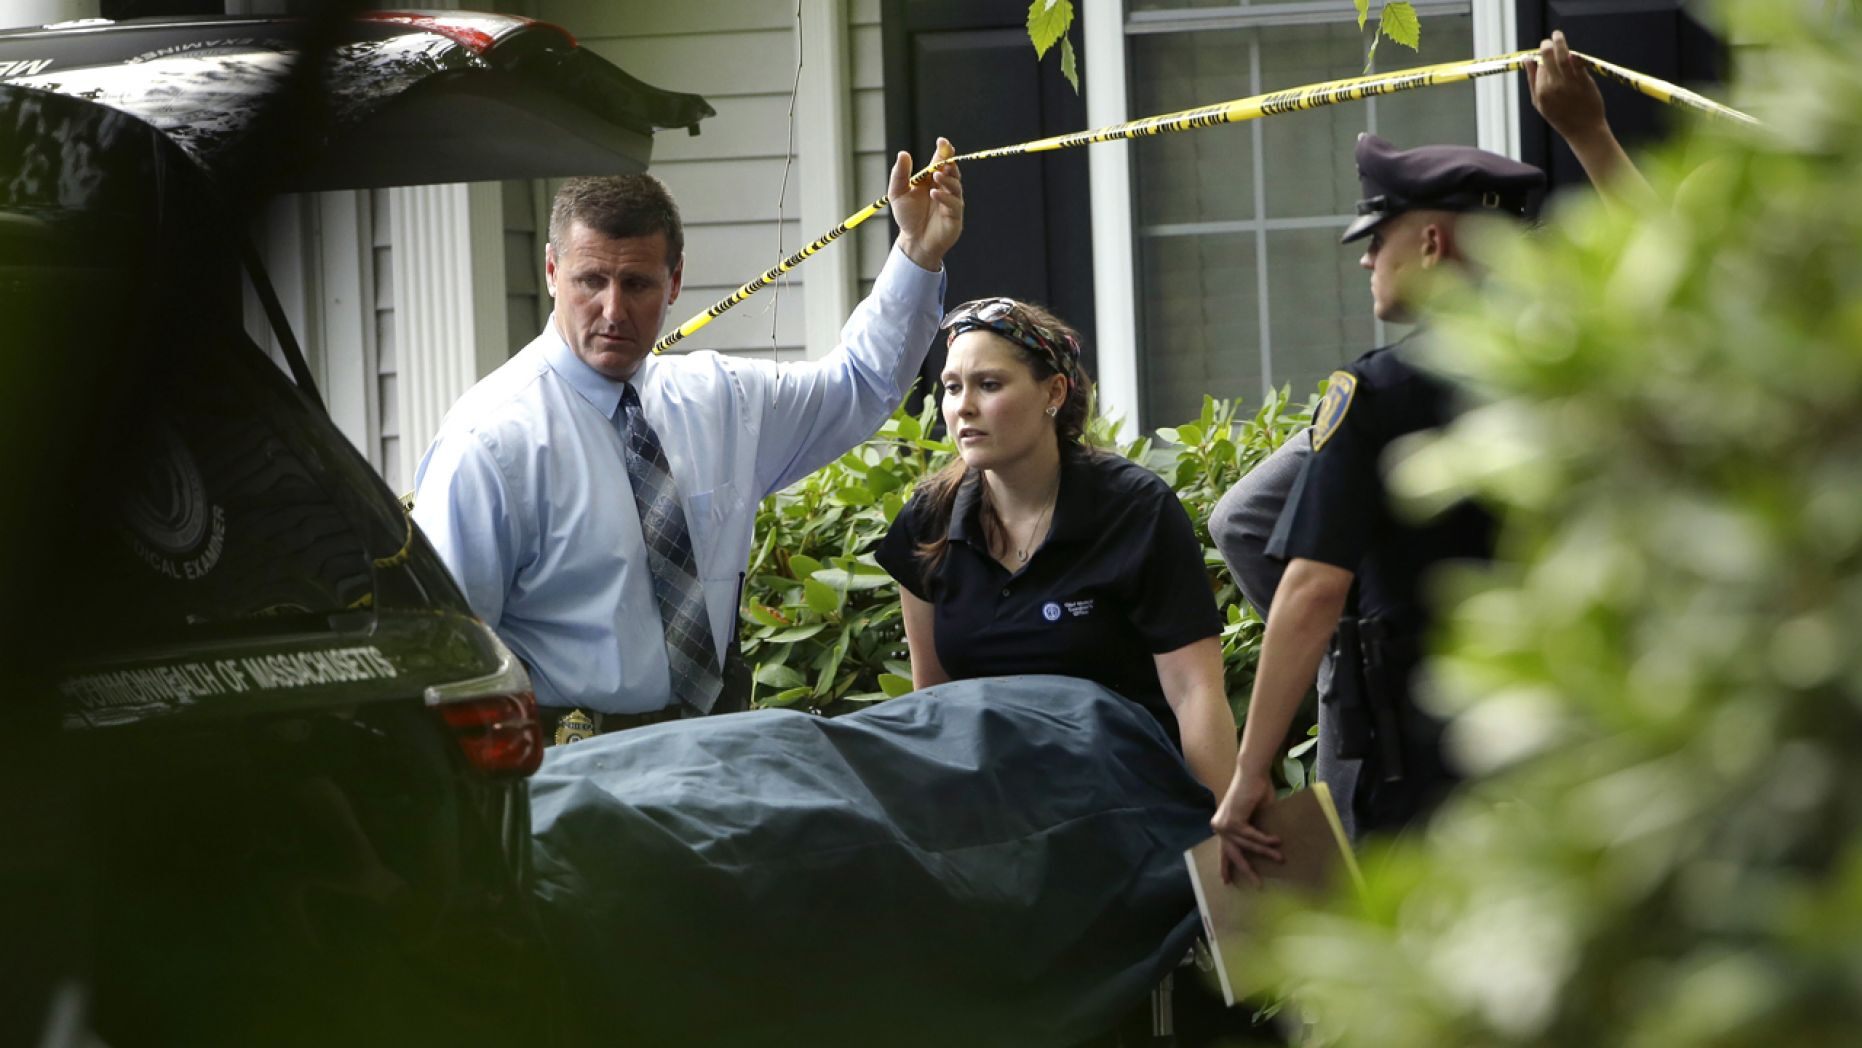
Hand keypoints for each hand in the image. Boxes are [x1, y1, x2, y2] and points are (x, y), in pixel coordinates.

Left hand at [890, 137, 963, 271]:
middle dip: (949, 163)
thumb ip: (900, 174)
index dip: (944, 151)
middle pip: (952, 171)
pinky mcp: (954, 216)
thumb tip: (903, 153)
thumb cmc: (908, 217)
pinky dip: (945, 197)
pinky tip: (934, 193)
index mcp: (932, 179)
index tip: (942, 142)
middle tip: (944, 159)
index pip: (941, 161)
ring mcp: (951, 201)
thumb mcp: (898, 193)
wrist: (913, 241)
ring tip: (937, 176)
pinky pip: (954, 204)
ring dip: (948, 179)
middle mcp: (944, 188)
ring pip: (955, 185)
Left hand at [1210, 768, 1282, 887]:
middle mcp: (1219, 827)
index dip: (1226, 866)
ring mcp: (1224, 824)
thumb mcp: (1255, 817)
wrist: (1253, 774)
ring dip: (1266, 853)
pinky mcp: (1233, 821)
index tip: (1225, 881)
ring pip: (1247, 845)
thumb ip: (1254, 832)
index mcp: (1223, 826)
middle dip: (1246, 869)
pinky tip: (1276, 842)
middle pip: (1233, 854)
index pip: (1224, 850)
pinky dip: (1264, 840)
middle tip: (1257, 884)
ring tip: (1281, 858)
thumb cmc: (1257, 792)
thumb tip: (1266, 849)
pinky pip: (1251, 836)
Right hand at [1525, 30, 1606, 144]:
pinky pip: (1578, 63)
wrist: (1584, 129)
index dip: (1541, 58)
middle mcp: (1553, 85)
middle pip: (1547, 57)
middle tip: (1548, 40)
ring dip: (1559, 42)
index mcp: (1541, 91)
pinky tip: (1572, 51)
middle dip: (1546, 46)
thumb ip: (1532, 81)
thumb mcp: (1539, 103)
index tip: (1545, 53)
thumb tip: (1527, 60)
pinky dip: (1575, 55)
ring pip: (1562, 56)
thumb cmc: (1560, 117)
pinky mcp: (1584, 80)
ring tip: (1557, 34)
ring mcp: (1569, 82)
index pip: (1539, 66)